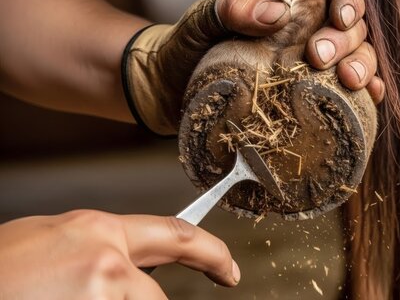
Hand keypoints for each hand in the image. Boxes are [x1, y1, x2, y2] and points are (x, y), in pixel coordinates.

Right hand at [0, 210, 238, 298]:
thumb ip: (92, 249)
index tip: (230, 270)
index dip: (211, 252)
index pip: (176, 233)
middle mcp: (107, 257)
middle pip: (155, 296)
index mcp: (97, 229)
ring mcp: (102, 291)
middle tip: (107, 298)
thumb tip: (125, 263)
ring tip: (57, 296)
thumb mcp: (46, 242)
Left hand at [122, 0, 383, 135]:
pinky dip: (364, 95)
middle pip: (352, 29)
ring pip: (358, 58)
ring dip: (363, 67)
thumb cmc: (186, 48)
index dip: (348, 3)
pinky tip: (369, 99)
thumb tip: (274, 13)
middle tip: (320, 56)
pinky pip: (345, 94)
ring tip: (350, 81)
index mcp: (291, 8)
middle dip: (348, 41)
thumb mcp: (202, 21)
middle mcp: (308, 35)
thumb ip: (230, 9)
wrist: (170, 91)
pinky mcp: (308, 99)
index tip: (339, 17)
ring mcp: (311, 69)